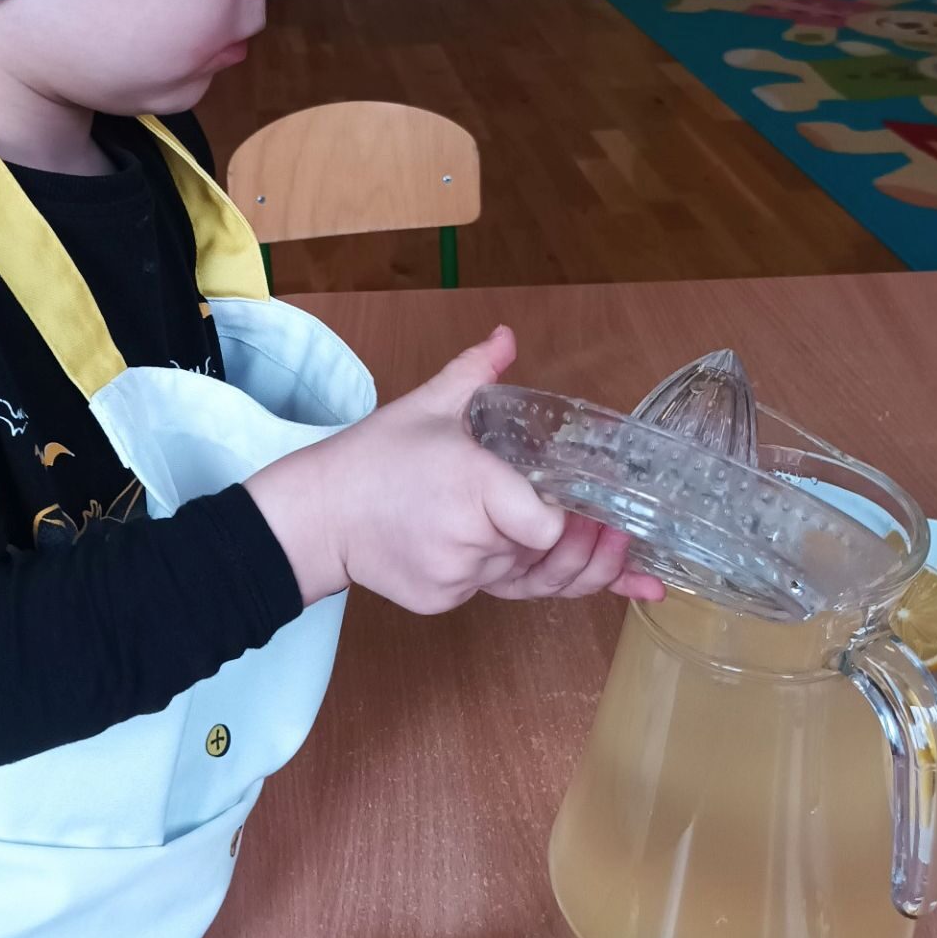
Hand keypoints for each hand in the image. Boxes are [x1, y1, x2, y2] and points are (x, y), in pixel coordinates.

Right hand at [245, 325, 663, 615]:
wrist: (317, 515)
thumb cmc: (373, 458)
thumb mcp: (426, 406)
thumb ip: (475, 373)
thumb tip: (506, 336)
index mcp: (474, 486)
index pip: (547, 526)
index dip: (573, 524)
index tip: (595, 511)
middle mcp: (468, 540)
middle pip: (545, 555)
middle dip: (584, 548)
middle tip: (619, 536)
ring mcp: (455, 578)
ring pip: (524, 580)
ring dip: (558, 568)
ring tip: (607, 559)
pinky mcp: (442, 600)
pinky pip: (493, 592)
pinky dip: (512, 576)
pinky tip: (547, 567)